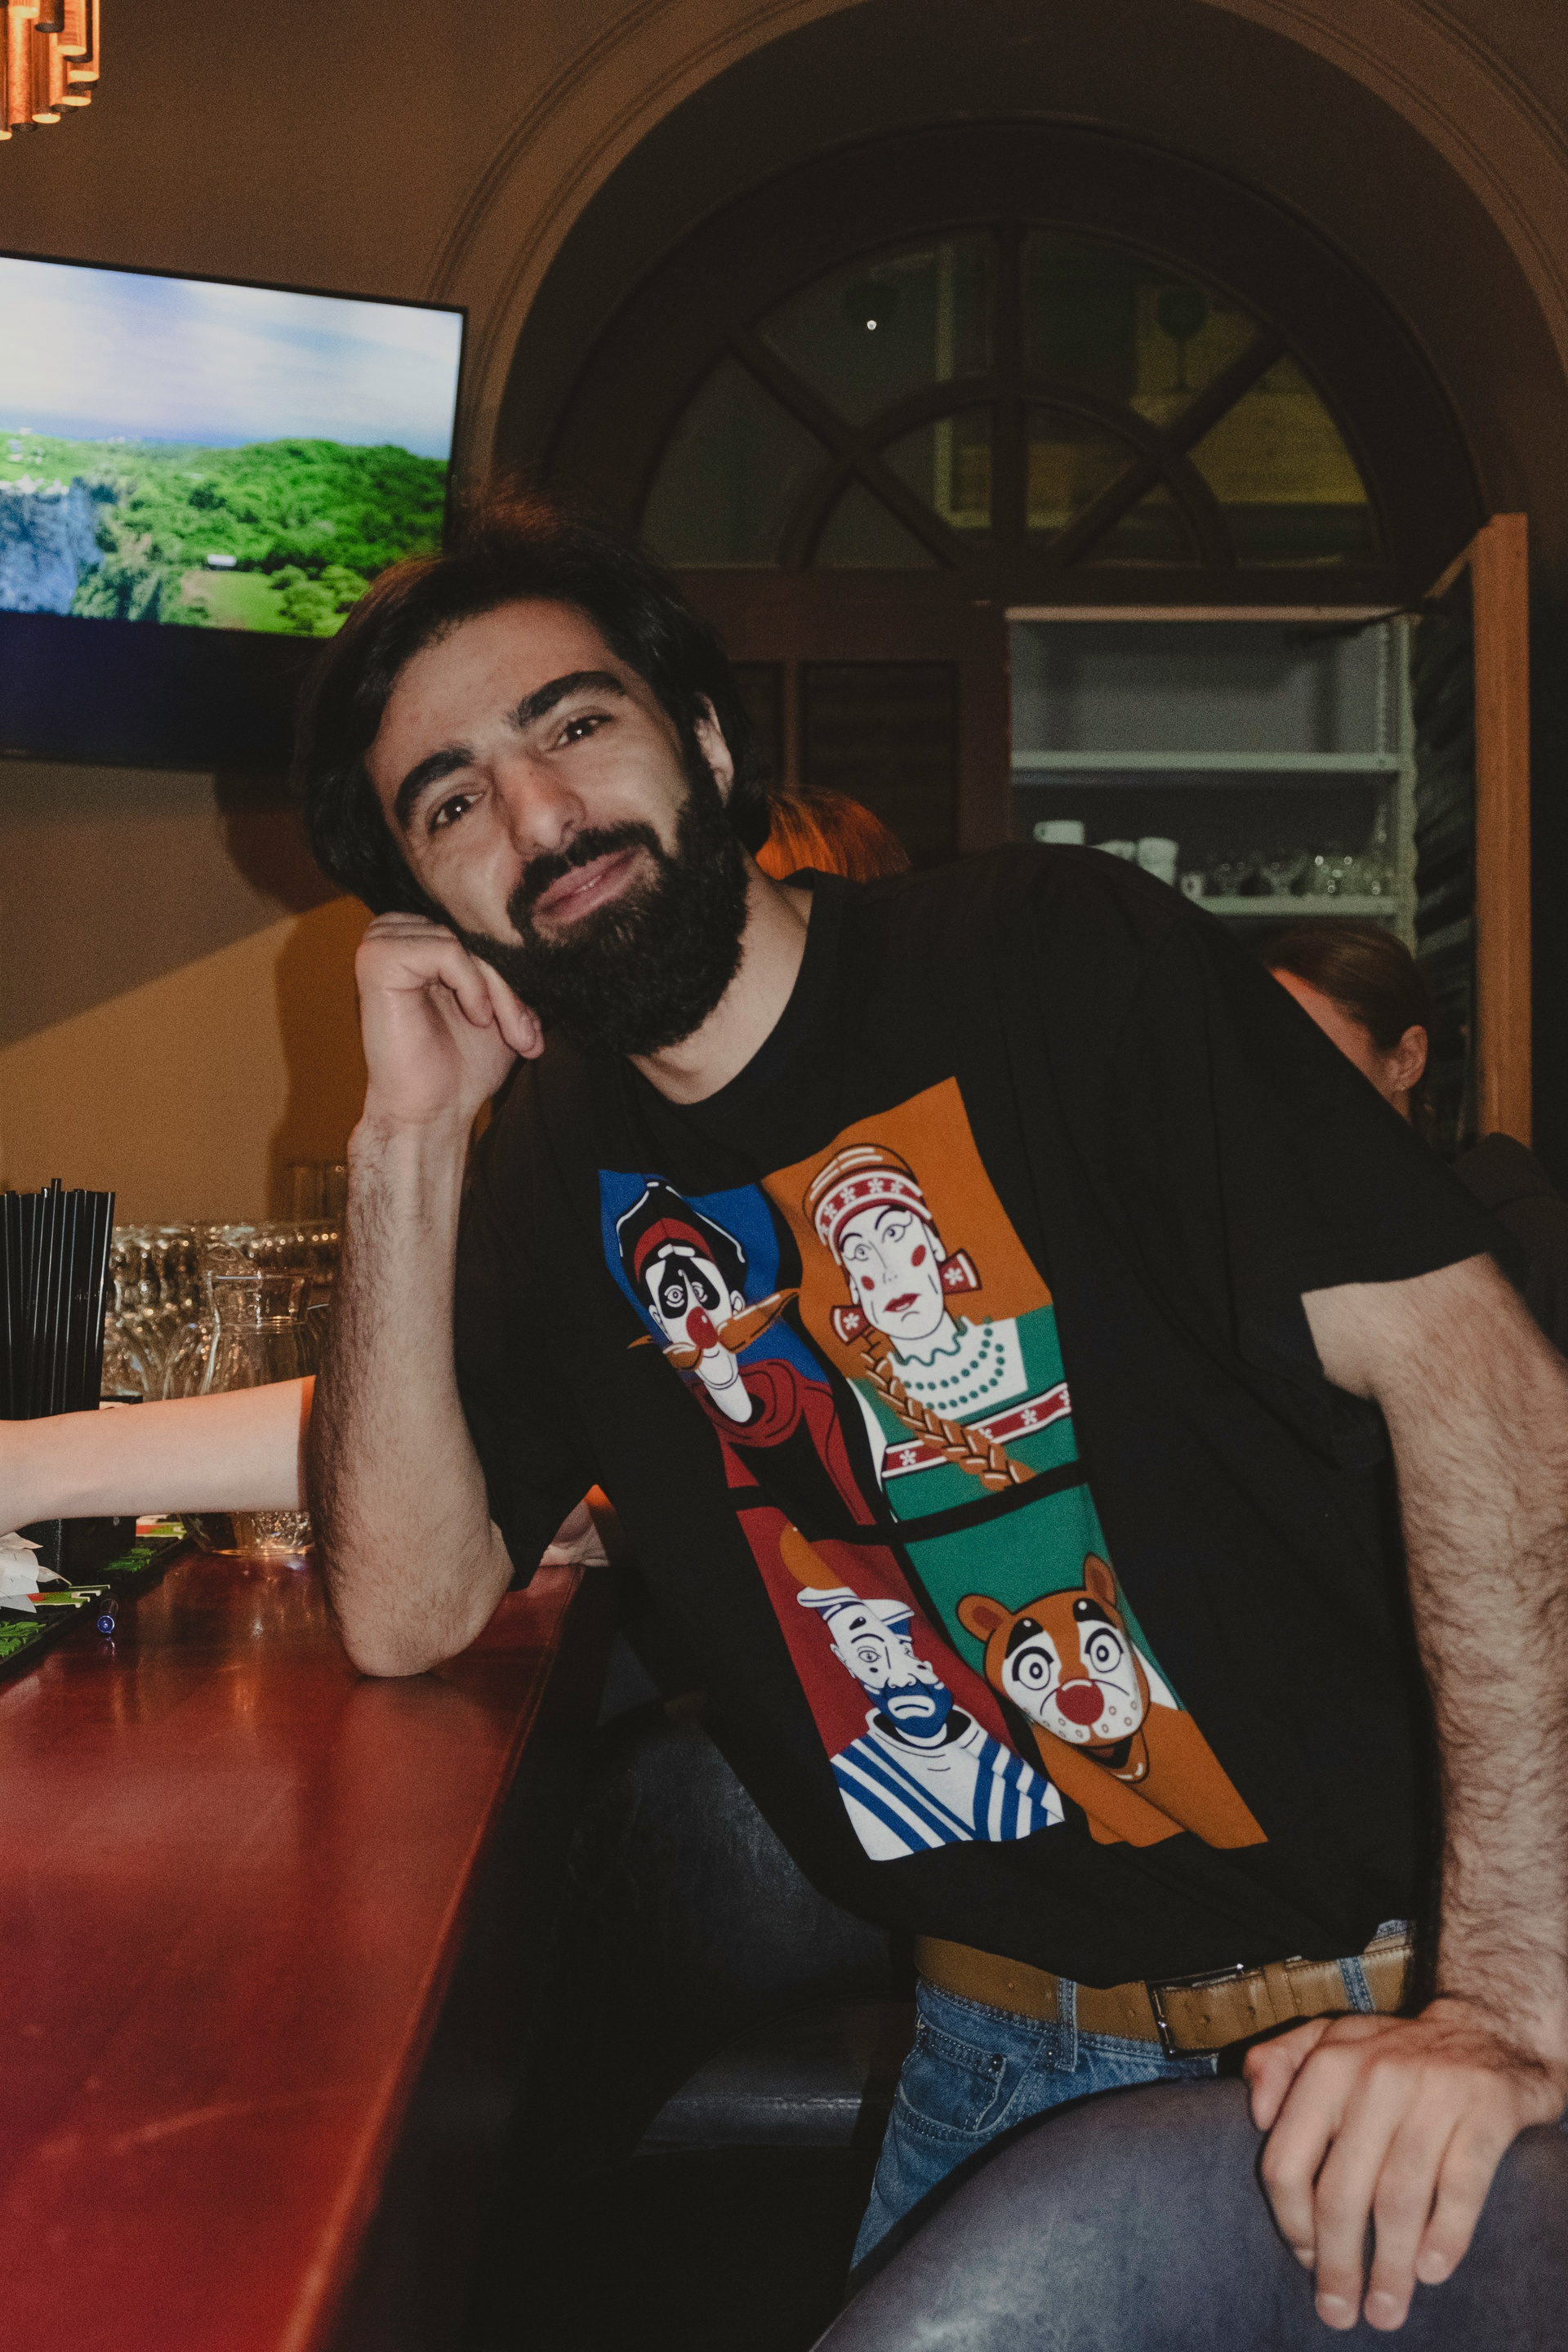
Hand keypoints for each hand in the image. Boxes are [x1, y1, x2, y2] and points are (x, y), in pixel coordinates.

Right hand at [354, 912, 542, 1134]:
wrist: (433, 1112)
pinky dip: (472, 985)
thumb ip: (513, 971)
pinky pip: (447, 950)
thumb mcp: (503, 1010)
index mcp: (418, 938)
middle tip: (525, 1036)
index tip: (530, 1028)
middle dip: (509, 986)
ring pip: (465, 942)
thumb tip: (543, 945)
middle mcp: (395, 933)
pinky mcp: (377, 959)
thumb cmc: (460, 1066)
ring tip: (502, 1030)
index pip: (480, 930)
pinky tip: (475, 1017)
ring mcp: (381, 943)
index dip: (512, 974)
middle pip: (473, 933)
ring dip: (497, 991)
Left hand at [1246, 1999, 1566, 2331]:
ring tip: (1385, 2310)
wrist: (1488, 2032)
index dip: (1291, 2223)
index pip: (1288, 2161)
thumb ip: (1277, 2063)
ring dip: (1389, 2267)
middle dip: (1336, 2264)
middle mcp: (1375, 2078)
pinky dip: (1445, 2236)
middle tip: (1338, 2311)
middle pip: (1341, 2192)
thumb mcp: (1328, 2040)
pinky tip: (1431, 2271)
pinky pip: (1460, 2187)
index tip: (1304, 2260)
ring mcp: (1432, 2096)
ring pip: (1398, 2199)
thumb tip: (1256, 2116)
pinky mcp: (1485, 2114)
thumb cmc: (1394, 2052)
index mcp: (1327, 2065)